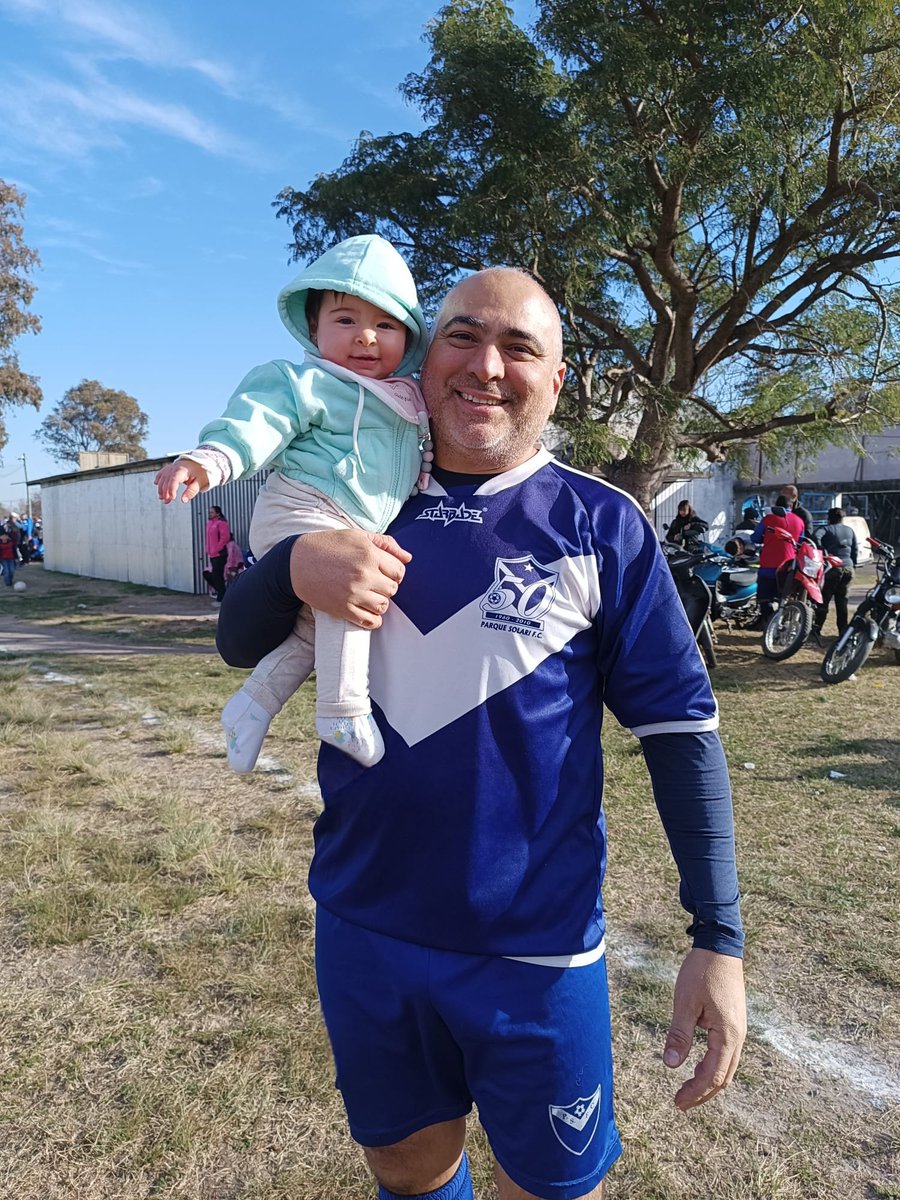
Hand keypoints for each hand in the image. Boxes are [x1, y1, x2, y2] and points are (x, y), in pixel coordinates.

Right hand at [155, 459, 208, 502]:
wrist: (199, 462)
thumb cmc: (200, 472)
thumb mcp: (199, 482)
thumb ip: (191, 491)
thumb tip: (184, 500)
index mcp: (182, 470)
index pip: (174, 480)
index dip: (172, 489)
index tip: (172, 498)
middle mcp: (175, 467)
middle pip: (167, 480)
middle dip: (165, 492)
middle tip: (166, 501)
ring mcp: (171, 467)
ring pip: (162, 478)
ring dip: (161, 488)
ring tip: (162, 498)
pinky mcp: (170, 468)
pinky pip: (162, 472)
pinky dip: (158, 478)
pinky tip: (156, 484)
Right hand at [290, 530, 411, 627]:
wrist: (297, 563)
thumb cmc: (327, 546)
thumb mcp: (357, 536)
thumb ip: (385, 544)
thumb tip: (408, 558)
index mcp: (369, 554)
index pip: (399, 571)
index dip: (394, 571)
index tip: (384, 571)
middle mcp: (364, 574)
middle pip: (393, 589)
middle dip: (386, 586)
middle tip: (373, 582)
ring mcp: (354, 594)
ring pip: (384, 606)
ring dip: (380, 602)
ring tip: (368, 594)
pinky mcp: (343, 609)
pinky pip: (371, 621)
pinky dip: (374, 619)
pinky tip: (367, 610)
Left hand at [663, 948, 745, 1110]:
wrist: (720, 946)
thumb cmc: (702, 971)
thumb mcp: (685, 1002)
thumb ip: (679, 1035)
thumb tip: (670, 1065)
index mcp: (727, 1035)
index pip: (712, 1076)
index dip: (695, 1092)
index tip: (677, 1102)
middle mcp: (738, 1036)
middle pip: (723, 1077)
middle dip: (702, 1093)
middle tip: (680, 1102)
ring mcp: (739, 1029)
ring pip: (726, 1067)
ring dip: (708, 1081)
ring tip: (687, 1089)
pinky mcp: (734, 1022)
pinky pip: (726, 1053)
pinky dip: (713, 1066)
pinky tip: (697, 1066)